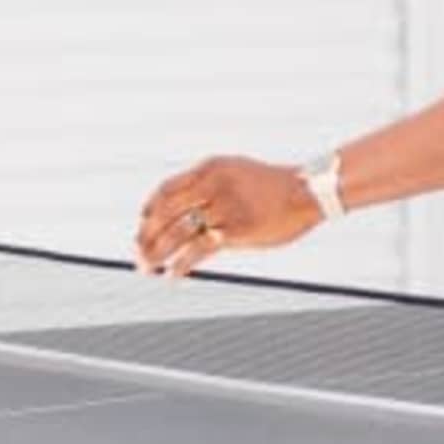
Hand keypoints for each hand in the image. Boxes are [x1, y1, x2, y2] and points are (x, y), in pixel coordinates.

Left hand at [136, 156, 319, 275]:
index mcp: (210, 168)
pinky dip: (181, 264)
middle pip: (166, 212)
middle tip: (136, 252)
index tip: (141, 225)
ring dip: (157, 253)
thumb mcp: (236, 174)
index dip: (149, 209)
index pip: (167, 189)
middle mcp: (212, 184)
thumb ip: (210, 186)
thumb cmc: (271, 188)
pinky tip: (173, 275)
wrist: (306, 192)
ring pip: (177, 232)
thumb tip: (185, 211)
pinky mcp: (235, 230)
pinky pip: (198, 250)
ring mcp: (223, 207)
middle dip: (146, 235)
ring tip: (147, 268)